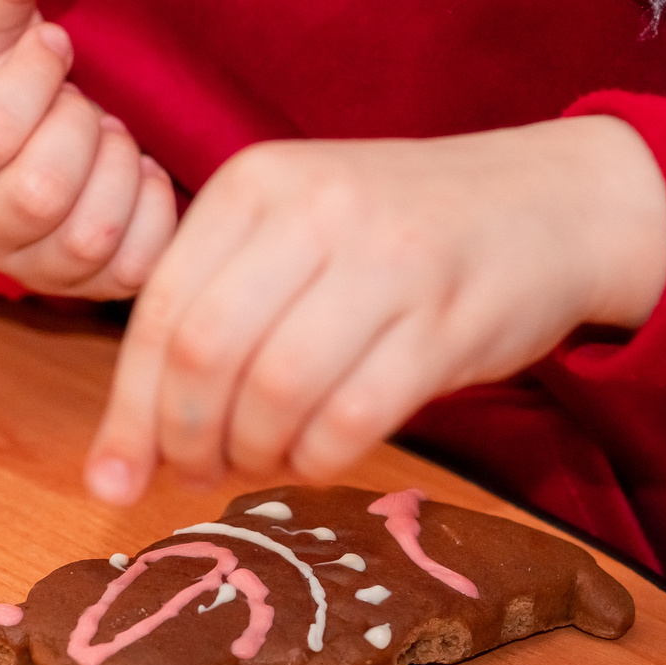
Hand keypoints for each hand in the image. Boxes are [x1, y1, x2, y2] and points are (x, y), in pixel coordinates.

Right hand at [0, 0, 175, 298]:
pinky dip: (152, 208)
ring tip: (108, 136)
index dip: (37, 77)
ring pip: (88, 234)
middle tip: (81, 100)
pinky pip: (134, 263)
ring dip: (118, 166)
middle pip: (39, 193)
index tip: (53, 47)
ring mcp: (27, 270)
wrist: (21, 132)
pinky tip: (136, 174)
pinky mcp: (85, 290)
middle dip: (80, 127)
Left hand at [83, 119, 665, 502]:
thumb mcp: (292, 235)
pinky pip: (353, 416)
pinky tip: (318, 455)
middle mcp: (315, 209)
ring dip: (254, 453)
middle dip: (185, 440)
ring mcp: (388, 260)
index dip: (129, 412)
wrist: (552, 203)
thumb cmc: (394, 238)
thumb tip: (122, 452)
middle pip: (205, 355)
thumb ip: (209, 314)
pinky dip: (319, 457)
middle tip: (197, 473)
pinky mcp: (448, 320)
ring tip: (262, 461)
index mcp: (254, 184)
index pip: (159, 312)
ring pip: (276, 390)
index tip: (113, 480)